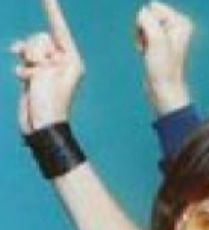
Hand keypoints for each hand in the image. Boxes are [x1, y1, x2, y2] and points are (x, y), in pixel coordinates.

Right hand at [11, 0, 83, 133]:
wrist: (40, 124)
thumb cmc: (49, 102)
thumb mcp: (47, 73)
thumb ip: (40, 54)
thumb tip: (30, 49)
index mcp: (71, 60)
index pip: (59, 30)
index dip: (52, 11)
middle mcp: (62, 61)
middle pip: (40, 38)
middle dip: (35, 51)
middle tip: (40, 70)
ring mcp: (48, 68)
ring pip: (29, 48)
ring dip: (27, 60)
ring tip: (33, 77)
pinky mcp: (35, 74)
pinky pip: (22, 60)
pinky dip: (22, 69)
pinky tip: (25, 79)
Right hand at [134, 1, 192, 114]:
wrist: (163, 87)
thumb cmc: (163, 67)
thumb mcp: (155, 38)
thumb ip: (147, 19)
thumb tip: (143, 13)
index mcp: (183, 22)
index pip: (153, 7)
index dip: (149, 25)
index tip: (157, 43)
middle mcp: (178, 25)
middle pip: (147, 13)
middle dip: (144, 30)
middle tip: (152, 48)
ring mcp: (169, 32)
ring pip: (141, 22)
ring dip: (141, 36)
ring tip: (149, 51)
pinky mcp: (160, 39)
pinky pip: (141, 31)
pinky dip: (140, 41)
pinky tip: (146, 53)